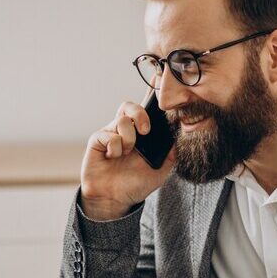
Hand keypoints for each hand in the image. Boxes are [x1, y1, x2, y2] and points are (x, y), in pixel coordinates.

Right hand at [80, 98, 175, 220]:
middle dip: (140, 114)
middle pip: (130, 105)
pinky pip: (108, 134)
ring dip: (129, 139)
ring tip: (126, 154)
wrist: (115, 200)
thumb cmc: (135, 185)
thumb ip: (171, 153)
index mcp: (141, 134)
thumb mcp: (161, 171)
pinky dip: (115, 147)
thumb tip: (179, 136)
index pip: (146, 109)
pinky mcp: (97, 140)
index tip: (158, 78)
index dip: (151, 92)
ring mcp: (110, 133)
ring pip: (122, 120)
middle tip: (146, 131)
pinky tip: (113, 158)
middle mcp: (125, 130)